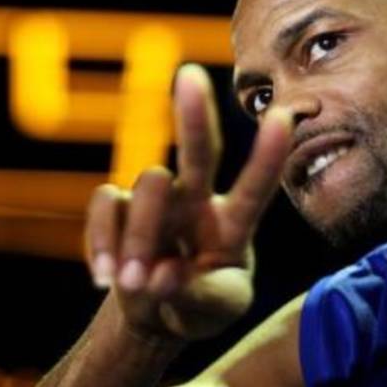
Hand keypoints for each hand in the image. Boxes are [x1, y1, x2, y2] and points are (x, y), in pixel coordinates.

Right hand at [85, 64, 292, 341]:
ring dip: (138, 237)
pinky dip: (102, 242)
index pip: (254, 188)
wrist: (156, 311)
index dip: (268, 156)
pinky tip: (105, 277)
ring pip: (148, 185)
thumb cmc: (198, 305)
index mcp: (233, 223)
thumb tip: (160, 274)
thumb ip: (195, 297)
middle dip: (196, 115)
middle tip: (190, 75)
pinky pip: (104, 204)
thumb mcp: (215, 311)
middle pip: (199, 151)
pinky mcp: (116, 206)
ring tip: (133, 284)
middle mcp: (196, 200)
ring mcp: (156, 201)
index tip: (284, 115)